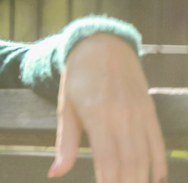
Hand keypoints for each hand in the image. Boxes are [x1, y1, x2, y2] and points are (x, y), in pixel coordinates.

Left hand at [48, 33, 165, 182]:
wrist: (102, 46)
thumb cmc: (78, 79)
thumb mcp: (66, 108)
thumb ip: (65, 144)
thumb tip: (53, 174)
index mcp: (97, 116)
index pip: (106, 160)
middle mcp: (122, 117)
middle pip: (129, 163)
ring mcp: (139, 114)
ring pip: (145, 157)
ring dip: (141, 180)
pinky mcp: (150, 111)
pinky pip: (158, 143)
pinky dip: (160, 164)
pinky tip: (157, 181)